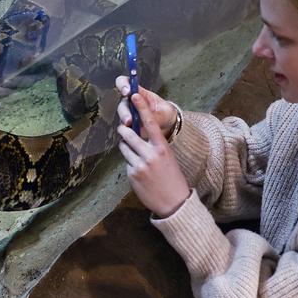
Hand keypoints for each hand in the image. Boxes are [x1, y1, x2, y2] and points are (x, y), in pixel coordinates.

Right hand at [114, 76, 176, 135]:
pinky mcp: (128, 126)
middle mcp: (131, 103)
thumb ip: (156, 112)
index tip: (127, 91)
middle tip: (129, 118)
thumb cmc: (165, 114)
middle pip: (122, 104)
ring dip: (125, 121)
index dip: (123, 85)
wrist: (168, 127)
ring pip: (122, 117)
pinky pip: (124, 129)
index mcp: (139, 93)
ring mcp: (129, 115)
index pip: (125, 83)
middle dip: (124, 111)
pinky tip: (133, 132)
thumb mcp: (165, 111)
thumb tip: (148, 112)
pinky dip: (127, 131)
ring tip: (131, 125)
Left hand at [116, 90, 191, 218]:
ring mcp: (140, 164)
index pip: (150, 123)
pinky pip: (126, 162)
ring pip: (124, 147)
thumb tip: (137, 135)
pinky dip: (129, 162)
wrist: (174, 202)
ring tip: (136, 154)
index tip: (134, 95)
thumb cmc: (172, 177)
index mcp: (162, 147)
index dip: (141, 107)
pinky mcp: (132, 174)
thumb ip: (154, 146)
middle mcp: (150, 154)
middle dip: (124, 130)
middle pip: (128, 133)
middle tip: (123, 128)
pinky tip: (139, 172)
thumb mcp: (168, 158)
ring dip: (125, 147)